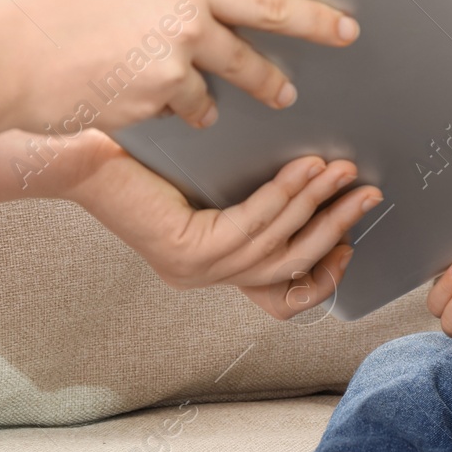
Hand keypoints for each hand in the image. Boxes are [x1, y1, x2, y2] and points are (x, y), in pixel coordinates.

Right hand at [0, 0, 360, 200]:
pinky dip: (156, 115)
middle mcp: (187, 24)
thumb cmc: (47, 2)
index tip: (348, 30)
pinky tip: (120, 101)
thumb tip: (196, 12)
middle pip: (250, 58)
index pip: (267, 0)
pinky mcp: (147, 107)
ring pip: (206, 97)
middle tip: (287, 93)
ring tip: (185, 104)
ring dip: (201, 105)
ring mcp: (169, 69)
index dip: (313, 18)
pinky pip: (168, 118)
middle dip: (271, 80)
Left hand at [64, 132, 383, 317]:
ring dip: (319, 204)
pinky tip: (306, 166)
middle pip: (292, 264)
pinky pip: (253, 223)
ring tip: (344, 171)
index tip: (350, 242)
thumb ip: (253, 194)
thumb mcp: (211, 180)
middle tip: (368, 194)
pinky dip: (287, 194)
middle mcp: (206, 277)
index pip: (281, 297)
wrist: (83, 153)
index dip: (323, 274)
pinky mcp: (188, 251)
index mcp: (213, 267)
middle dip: (337, 227)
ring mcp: (197, 270)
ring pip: (278, 243)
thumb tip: (319, 175)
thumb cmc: (143, 156)